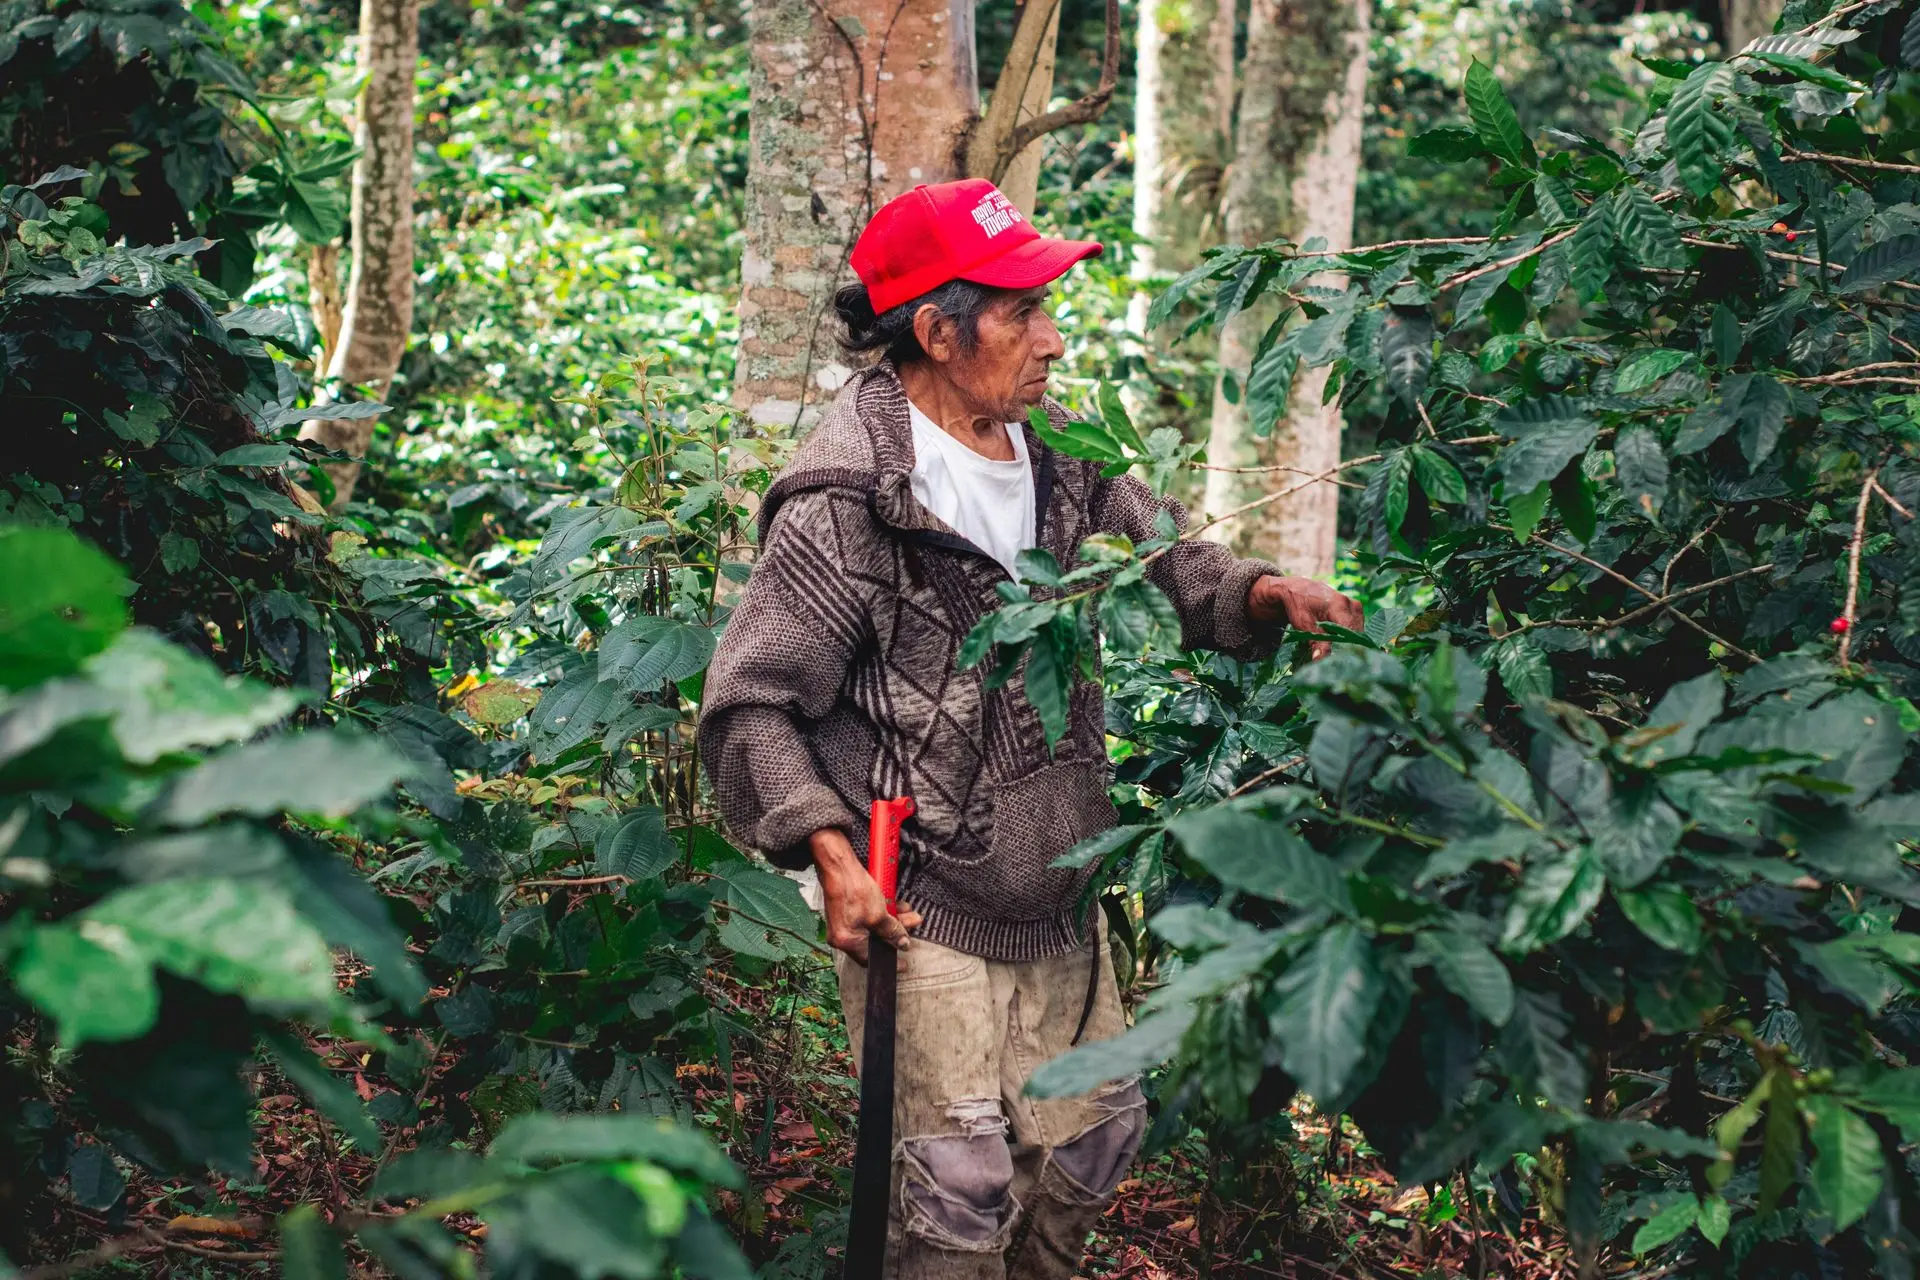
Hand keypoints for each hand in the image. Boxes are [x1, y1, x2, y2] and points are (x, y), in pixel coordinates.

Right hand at [810, 827, 920, 965]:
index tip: (903, 964)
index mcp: (847, 942)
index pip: (871, 960)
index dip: (890, 959)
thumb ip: (892, 932)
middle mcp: (842, 936)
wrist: (838, 866)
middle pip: (875, 941)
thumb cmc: (852, 889)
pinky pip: (867, 917)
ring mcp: (844, 923)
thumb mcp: (879, 914)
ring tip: (908, 912)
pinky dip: (881, 912)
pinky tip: (894, 904)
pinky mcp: (847, 911)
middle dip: (896, 932)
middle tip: (911, 926)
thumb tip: (902, 943)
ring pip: (874, 927)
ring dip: (892, 920)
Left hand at [1248, 575, 1363, 660]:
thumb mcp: (1304, 624)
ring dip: (1350, 644)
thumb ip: (1316, 642)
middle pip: (1358, 634)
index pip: (1352, 634)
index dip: (1348, 650)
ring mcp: (1356, 607)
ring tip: (1339, 656)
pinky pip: (1357, 629)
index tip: (1342, 663)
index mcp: (1340, 606)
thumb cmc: (1300, 606)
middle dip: (1349, 649)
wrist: (1299, 590)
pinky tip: (1340, 646)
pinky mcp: (1356, 611)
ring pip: (1359, 633)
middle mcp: (1352, 605)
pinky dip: (1350, 638)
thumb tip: (1320, 660)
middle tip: (1339, 663)